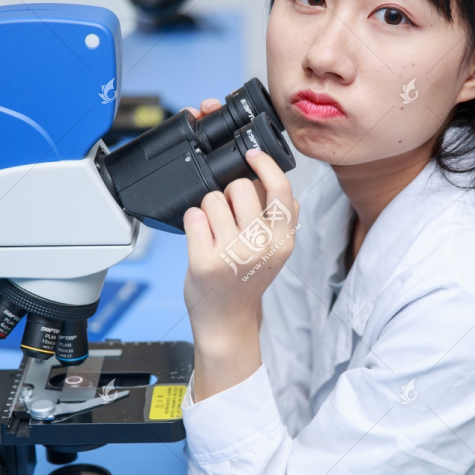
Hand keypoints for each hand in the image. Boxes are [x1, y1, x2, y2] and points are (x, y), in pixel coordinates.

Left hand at [181, 99, 300, 353]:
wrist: (227, 320)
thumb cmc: (248, 279)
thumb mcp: (277, 251)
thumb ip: (281, 217)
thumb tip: (271, 176)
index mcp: (283, 241)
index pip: (281, 189)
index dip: (265, 164)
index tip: (252, 154)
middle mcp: (260, 246)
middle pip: (240, 186)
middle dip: (229, 193)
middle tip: (228, 216)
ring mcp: (231, 253)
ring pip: (213, 198)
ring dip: (208, 208)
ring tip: (213, 231)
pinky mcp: (204, 260)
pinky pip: (193, 215)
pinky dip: (192, 221)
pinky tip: (200, 237)